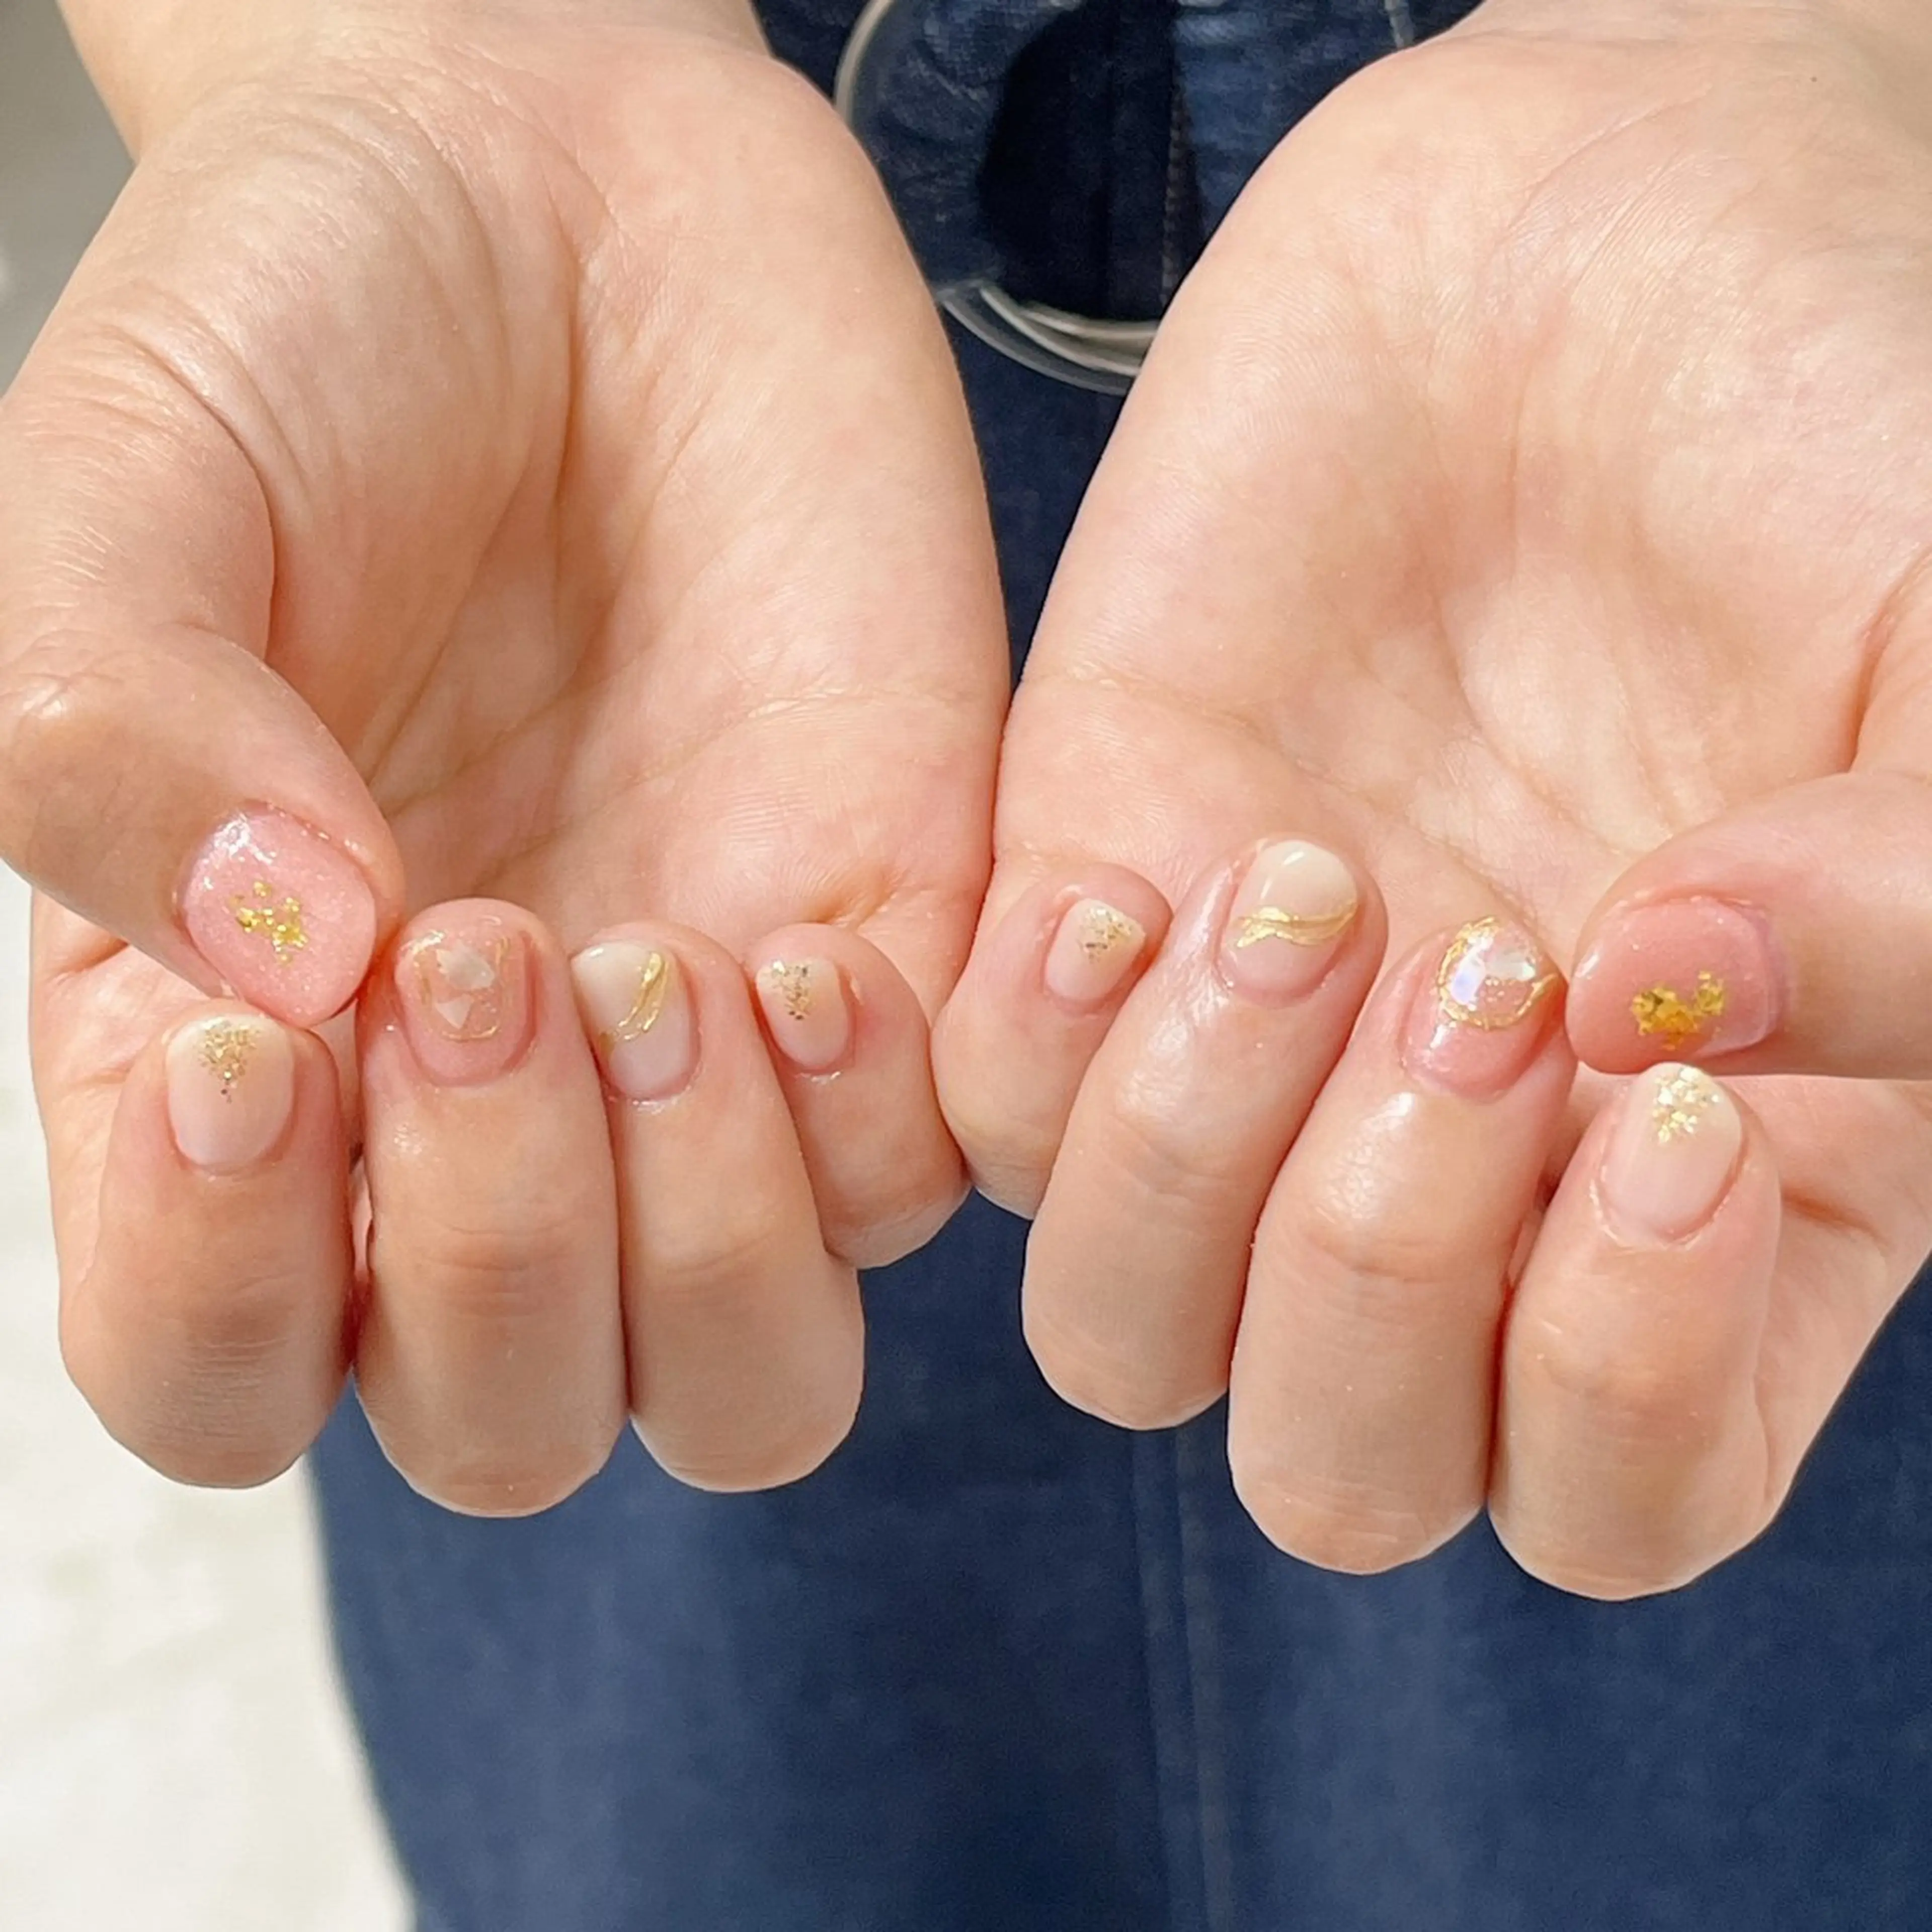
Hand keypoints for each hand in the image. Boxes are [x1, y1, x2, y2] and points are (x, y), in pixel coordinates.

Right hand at [8, 0, 1004, 1506]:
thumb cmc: (309, 323)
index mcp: (240, 1049)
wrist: (571, 188)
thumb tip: (276, 966)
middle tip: (489, 955)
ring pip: (749, 1375)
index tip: (274, 1044)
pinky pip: (930, 1184)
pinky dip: (884, 1120)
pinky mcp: (891, 965)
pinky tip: (824, 939)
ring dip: (709, 1239)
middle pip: (509, 1418)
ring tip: (665, 965)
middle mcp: (476, 1110)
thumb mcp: (122, 487)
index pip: (210, 1360)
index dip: (223, 1289)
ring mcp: (705, 1064)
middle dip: (498, 1254)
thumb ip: (111, 735)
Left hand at [935, 0, 1931, 1594]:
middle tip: (1473, 979)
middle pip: (1335, 1461)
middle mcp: (1464, 1169)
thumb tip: (1652, 1019)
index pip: (1618, 1487)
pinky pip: (974, 1113)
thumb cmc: (1851, 451)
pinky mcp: (1095, 907)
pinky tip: (1143, 875)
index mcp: (1716, 1194)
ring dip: (1186, 1160)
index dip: (1617, 1379)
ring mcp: (1258, 1057)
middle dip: (1368, 1277)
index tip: (1667, 1110)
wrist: (1615, 238)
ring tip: (1311, 889)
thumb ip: (1914, 913)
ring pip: (1118, 1325)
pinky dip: (1033, 1043)